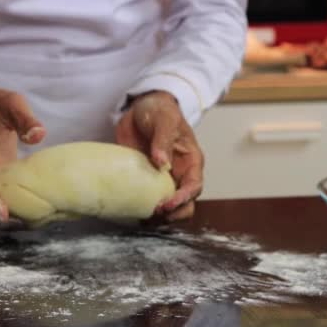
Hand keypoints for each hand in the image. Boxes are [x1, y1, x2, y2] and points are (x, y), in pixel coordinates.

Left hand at [115, 90, 203, 220]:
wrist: (140, 109)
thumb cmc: (159, 111)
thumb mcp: (164, 120)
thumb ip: (163, 140)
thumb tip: (161, 162)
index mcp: (191, 161)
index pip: (193, 186)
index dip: (182, 199)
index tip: (166, 205)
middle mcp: (179, 175)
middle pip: (185, 205)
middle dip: (172, 214)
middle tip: (154, 214)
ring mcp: (162, 181)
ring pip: (168, 208)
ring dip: (158, 217)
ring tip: (143, 218)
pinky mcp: (145, 182)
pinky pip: (146, 201)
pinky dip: (142, 210)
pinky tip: (132, 213)